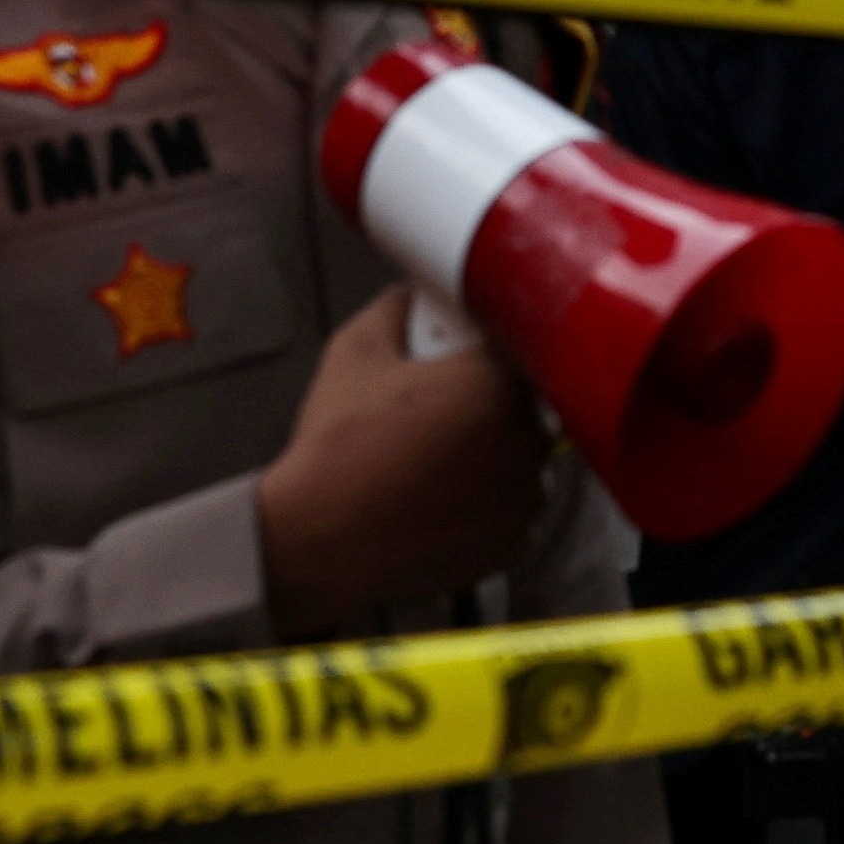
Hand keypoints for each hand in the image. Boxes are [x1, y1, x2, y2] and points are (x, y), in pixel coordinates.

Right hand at [259, 296, 547, 637]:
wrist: (318, 541)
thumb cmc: (338, 453)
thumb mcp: (356, 352)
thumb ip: (394, 308)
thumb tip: (410, 298)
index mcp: (497, 385)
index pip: (517, 344)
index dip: (487, 348)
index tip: (462, 356)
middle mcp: (525, 442)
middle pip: (524, 403)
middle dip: (488, 402)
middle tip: (438, 409)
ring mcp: (523, 500)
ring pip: (522, 460)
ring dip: (492, 454)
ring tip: (432, 460)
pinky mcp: (512, 545)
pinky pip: (513, 511)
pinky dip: (487, 505)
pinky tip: (440, 498)